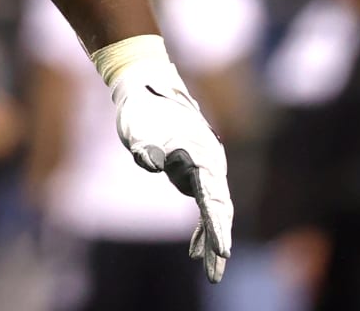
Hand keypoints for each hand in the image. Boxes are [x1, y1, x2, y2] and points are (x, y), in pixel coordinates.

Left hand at [110, 61, 232, 282]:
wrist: (145, 86)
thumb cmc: (142, 108)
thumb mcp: (138, 126)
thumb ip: (146, 145)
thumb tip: (152, 161)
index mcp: (201, 154)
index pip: (212, 198)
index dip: (216, 227)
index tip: (221, 250)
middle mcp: (209, 163)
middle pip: (219, 209)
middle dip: (218, 243)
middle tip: (215, 273)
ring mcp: (203, 167)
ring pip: (213, 210)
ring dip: (211, 240)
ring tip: (211, 272)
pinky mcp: (192, 170)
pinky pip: (202, 204)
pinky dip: (200, 226)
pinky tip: (194, 249)